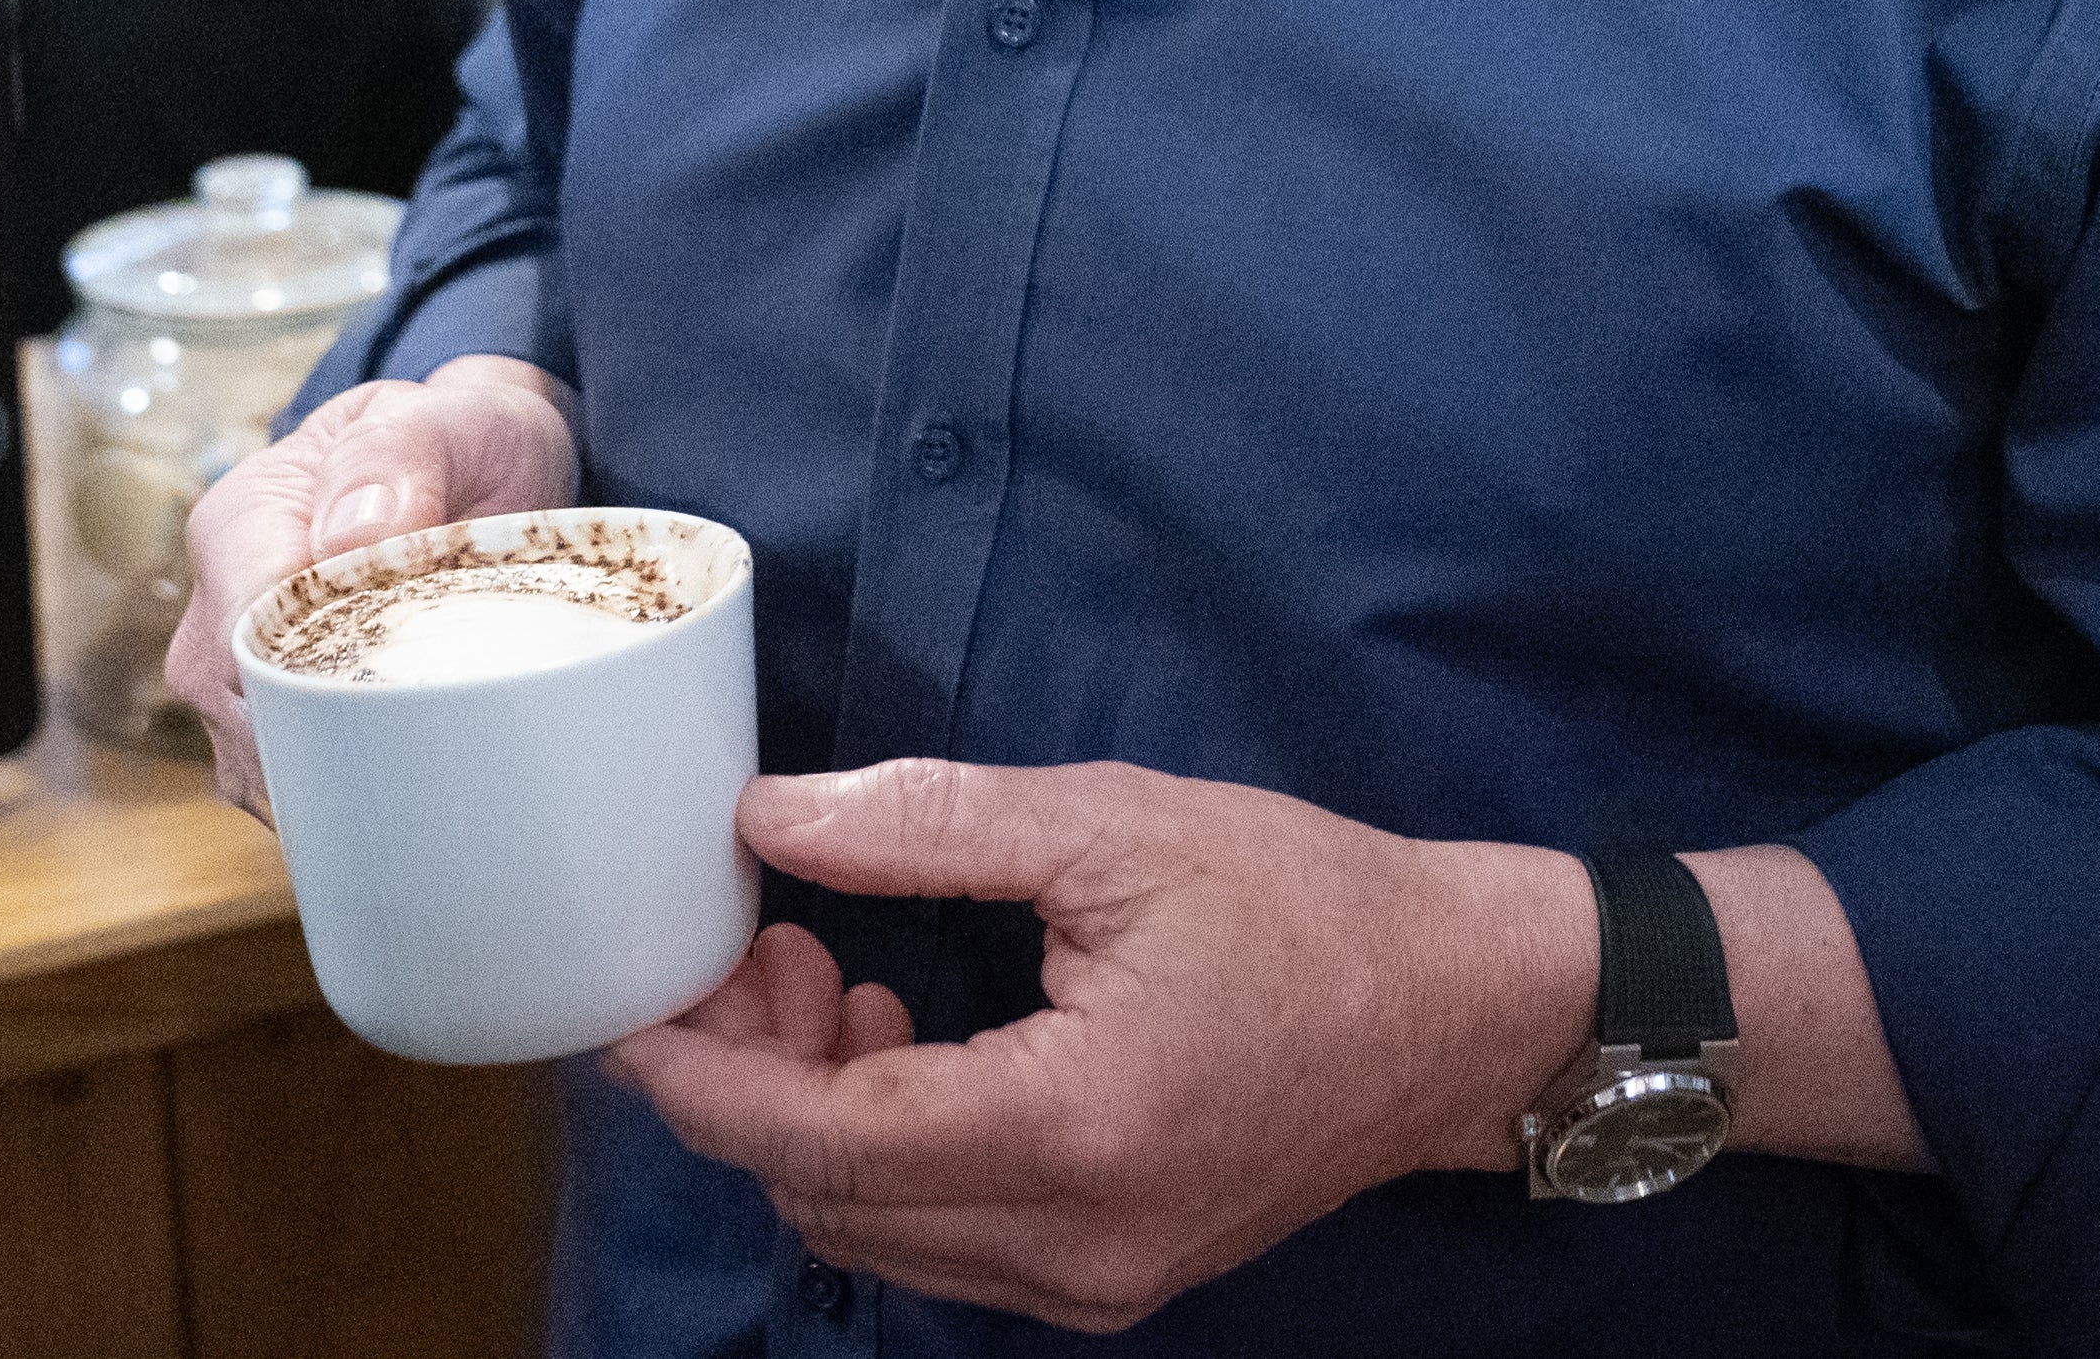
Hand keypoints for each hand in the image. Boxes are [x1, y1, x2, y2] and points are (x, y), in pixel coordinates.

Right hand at [166, 353, 577, 810]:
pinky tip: (404, 773)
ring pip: (259, 762)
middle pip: (244, 711)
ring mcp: (230, 676)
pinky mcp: (264, 723)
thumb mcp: (443, 418)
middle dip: (336, 731)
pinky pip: (285, 783)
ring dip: (343, 767)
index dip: (318, 668)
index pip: (243, 630)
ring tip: (430, 745)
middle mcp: (213, 608)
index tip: (406, 675)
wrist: (474, 470)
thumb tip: (351, 537)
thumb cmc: (455, 441)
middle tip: (439, 725)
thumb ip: (394, 458)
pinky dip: (342, 789)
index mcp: (238, 524)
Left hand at [606, 760, 1586, 1331]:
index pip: (816, 1135)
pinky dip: (889, 1156)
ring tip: (832, 977)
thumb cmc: (1310, 904)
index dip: (703, 1072)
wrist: (1463, 1012)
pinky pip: (944, 1244)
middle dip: (750, 1080)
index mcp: (1070, 1126)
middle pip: (825, 1198)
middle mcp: (1073, 1239)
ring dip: (815, 1119)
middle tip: (753, 948)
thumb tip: (767, 819)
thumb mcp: (1118, 825)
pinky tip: (909, 1044)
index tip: (636, 1000)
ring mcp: (1096, 1280)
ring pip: (875, 1233)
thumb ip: (929, 823)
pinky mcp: (1114, 1280)